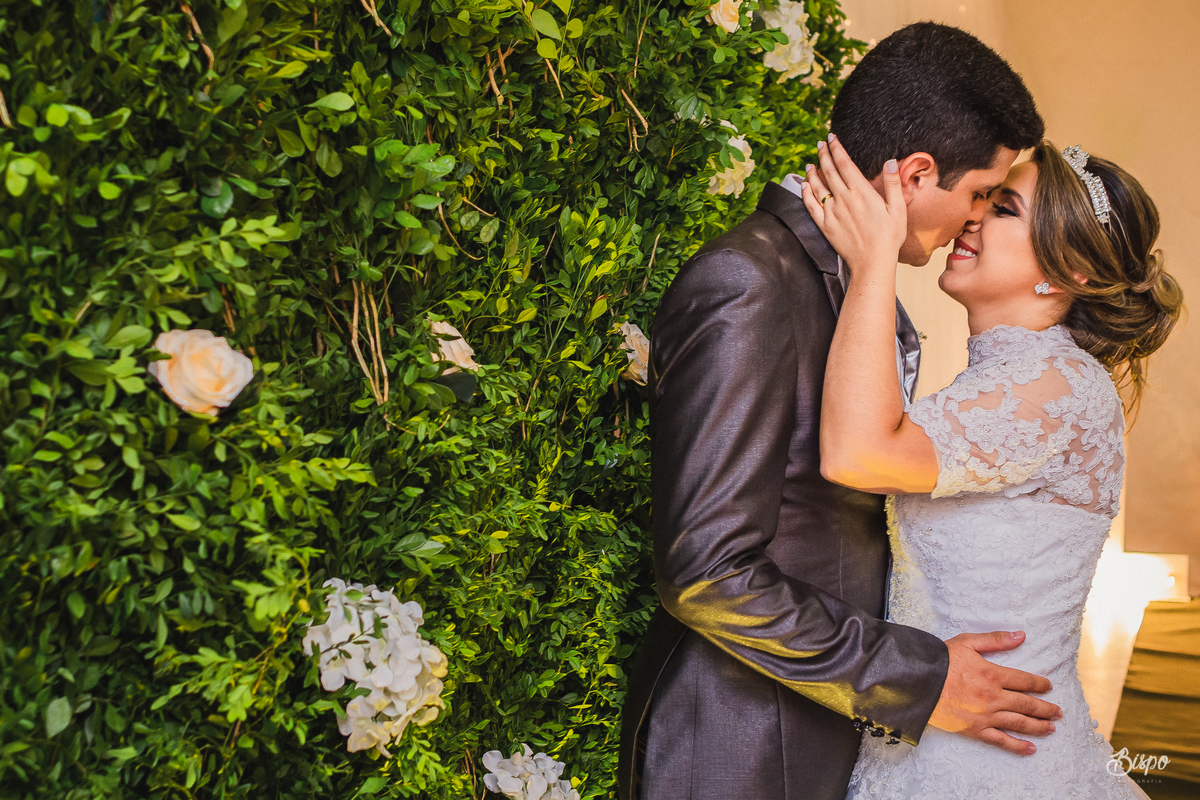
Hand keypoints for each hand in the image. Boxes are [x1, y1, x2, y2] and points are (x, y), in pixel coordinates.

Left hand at [800, 134, 905, 273]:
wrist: (873, 261)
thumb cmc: (889, 237)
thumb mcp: (898, 208)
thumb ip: (892, 183)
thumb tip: (890, 161)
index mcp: (861, 192)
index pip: (845, 163)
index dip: (837, 148)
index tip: (832, 138)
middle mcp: (844, 199)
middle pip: (829, 171)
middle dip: (823, 155)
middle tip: (820, 144)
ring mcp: (832, 212)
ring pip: (817, 186)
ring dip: (813, 172)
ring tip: (811, 163)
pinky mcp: (824, 225)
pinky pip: (810, 206)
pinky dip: (805, 193)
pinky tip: (804, 186)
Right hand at [927, 630, 1061, 755]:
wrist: (917, 681)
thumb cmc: (941, 660)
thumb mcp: (968, 643)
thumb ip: (996, 640)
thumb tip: (1021, 636)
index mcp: (993, 674)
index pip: (1025, 681)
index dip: (1040, 684)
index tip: (1048, 687)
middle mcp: (993, 697)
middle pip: (1027, 704)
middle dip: (1046, 708)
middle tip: (1058, 711)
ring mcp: (985, 715)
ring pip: (1019, 723)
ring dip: (1038, 726)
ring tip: (1051, 728)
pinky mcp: (975, 729)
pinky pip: (1000, 740)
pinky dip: (1017, 746)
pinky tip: (1031, 748)